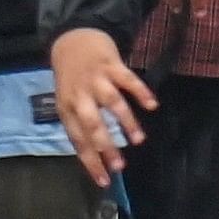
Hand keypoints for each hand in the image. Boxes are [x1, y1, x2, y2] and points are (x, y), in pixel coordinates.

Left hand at [50, 28, 153, 185]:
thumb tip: (96, 156)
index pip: (78, 139)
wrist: (72, 38)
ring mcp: (96, 78)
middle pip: (92, 123)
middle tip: (120, 165)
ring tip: (138, 140)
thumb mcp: (68, 100)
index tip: (104, 181)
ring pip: (111, 102)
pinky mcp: (111, 64)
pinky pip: (127, 79)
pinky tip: (151, 105)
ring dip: (125, 121)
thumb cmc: (73, 77)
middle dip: (105, 146)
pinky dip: (140, 92)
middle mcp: (80, 94)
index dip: (90, 161)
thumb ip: (81, 124)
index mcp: (67, 107)